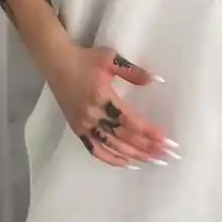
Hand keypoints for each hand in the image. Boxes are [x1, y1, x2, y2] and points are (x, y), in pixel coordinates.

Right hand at [49, 46, 178, 168]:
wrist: (56, 63)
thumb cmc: (85, 59)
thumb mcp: (111, 59)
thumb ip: (133, 72)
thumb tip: (155, 80)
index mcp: (103, 97)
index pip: (130, 120)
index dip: (148, 132)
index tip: (165, 141)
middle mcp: (93, 115)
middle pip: (124, 137)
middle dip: (146, 147)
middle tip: (165, 156)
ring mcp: (84, 124)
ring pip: (112, 146)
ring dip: (133, 155)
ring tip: (151, 161)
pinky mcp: (77, 128)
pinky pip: (94, 149)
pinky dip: (110, 158)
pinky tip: (125, 163)